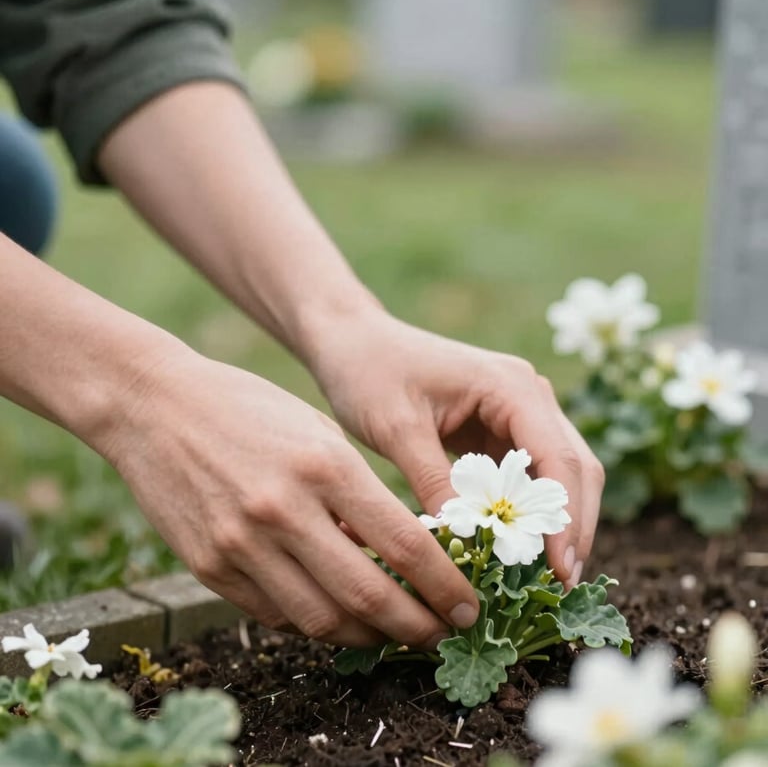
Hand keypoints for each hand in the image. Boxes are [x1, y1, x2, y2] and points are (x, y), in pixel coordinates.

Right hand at [99, 348, 478, 646]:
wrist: (153, 406)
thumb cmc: (247, 408)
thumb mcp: (316, 432)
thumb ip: (355, 495)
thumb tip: (392, 556)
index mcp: (325, 465)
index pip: (405, 544)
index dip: (447, 586)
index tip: (469, 605)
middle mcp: (285, 510)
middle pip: (370, 595)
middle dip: (418, 626)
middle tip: (443, 634)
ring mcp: (242, 544)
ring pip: (322, 620)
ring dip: (369, 636)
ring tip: (394, 631)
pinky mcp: (209, 567)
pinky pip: (276, 615)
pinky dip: (315, 622)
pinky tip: (337, 615)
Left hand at [309, 311, 603, 587]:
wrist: (352, 341)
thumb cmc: (370, 373)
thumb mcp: (397, 429)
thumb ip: (434, 481)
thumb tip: (466, 543)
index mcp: (511, 386)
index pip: (559, 460)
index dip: (566, 519)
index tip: (560, 572)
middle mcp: (528, 395)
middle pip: (575, 468)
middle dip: (572, 527)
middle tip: (562, 587)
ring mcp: (518, 412)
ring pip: (559, 475)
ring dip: (556, 523)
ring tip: (546, 580)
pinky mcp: (500, 429)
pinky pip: (528, 476)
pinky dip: (527, 512)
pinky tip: (514, 549)